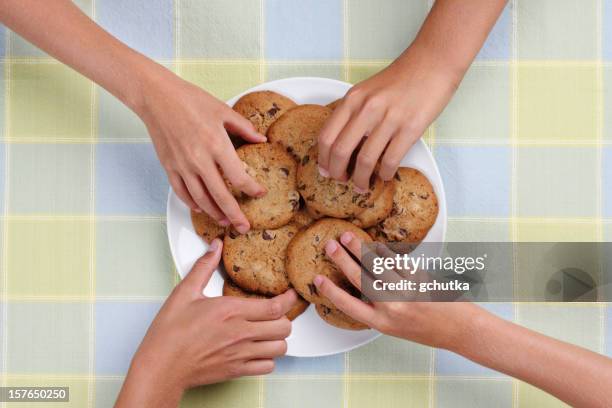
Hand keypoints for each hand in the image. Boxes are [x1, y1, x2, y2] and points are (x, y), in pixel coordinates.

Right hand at [117, 239, 296, 406]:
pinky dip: (268, 358)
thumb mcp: (184, 293)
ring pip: (280, 348)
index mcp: (230, 311)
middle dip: (284, 319)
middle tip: (276, 313)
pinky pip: (267, 367)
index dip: (288, 300)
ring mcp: (240, 354)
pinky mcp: (236, 371)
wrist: (161, 365)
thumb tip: (215, 246)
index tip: (291, 294)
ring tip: (268, 331)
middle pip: (284, 327)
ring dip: (278, 338)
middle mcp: (240, 333)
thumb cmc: (170, 332)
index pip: (274, 307)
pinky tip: (258, 350)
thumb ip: (204, 267)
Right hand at [138, 68, 266, 233]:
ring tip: (225, 221)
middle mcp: (199, 160)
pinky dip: (192, 204)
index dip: (251, 189)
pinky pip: (182, 192)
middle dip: (235, 214)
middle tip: (244, 227)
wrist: (157, 97)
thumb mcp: (223, 110)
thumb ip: (244, 127)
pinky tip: (201, 209)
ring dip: (214, 213)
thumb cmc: (190, 100)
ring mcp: (182, 166)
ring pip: (200, 199)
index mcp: (216, 145)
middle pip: (220, 196)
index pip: (238, 177)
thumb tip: (261, 139)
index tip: (260, 193)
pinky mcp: (169, 167)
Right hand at [313, 231, 481, 349]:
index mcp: (381, 323)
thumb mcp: (396, 327)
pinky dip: (384, 252)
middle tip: (330, 245)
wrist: (461, 329)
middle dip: (341, 260)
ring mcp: (405, 291)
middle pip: (359, 279)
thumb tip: (363, 284)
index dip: (330, 291)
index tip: (317, 279)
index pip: (347, 305)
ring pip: (376, 265)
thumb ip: (378, 309)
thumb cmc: (429, 329)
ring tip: (347, 237)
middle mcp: (391, 307)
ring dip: (359, 249)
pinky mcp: (419, 278)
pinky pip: (396, 261)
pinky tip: (375, 245)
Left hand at [317, 46, 460, 190]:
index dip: (323, 159)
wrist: (433, 63)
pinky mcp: (410, 128)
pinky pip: (391, 160)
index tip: (326, 170)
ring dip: (360, 179)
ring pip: (365, 160)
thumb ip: (353, 112)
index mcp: (353, 99)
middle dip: (338, 173)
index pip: (326, 136)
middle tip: (341, 181)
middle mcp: (367, 109)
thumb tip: (342, 144)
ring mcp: (389, 119)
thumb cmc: (401, 78)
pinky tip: (384, 176)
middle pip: (340, 151)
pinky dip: (384, 174)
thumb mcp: (367, 90)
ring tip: (362, 186)